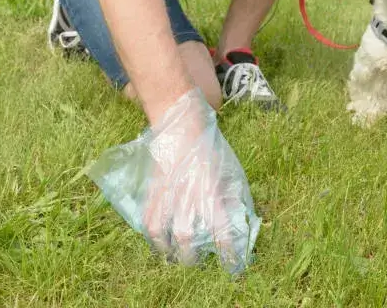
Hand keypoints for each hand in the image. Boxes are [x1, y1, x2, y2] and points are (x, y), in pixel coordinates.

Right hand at [86, 88, 260, 273]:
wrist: (181, 122)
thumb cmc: (210, 146)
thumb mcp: (229, 169)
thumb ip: (232, 195)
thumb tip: (240, 219)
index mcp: (211, 189)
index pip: (220, 229)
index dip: (227, 251)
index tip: (233, 265)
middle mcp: (187, 194)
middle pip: (186, 237)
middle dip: (192, 256)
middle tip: (197, 260)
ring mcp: (166, 192)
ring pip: (160, 232)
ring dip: (167, 250)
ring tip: (173, 257)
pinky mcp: (152, 188)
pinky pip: (147, 217)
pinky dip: (151, 234)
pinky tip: (158, 241)